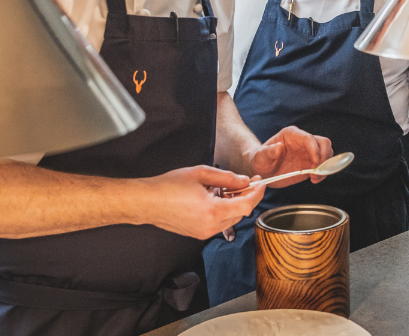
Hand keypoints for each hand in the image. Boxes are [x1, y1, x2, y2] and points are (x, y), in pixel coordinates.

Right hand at [140, 166, 266, 239]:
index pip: (246, 205)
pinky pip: (219, 223)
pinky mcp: (198, 234)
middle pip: (240, 213)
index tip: (261, 182)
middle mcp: (210, 226)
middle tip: (246, 181)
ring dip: (234, 204)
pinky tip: (215, 198)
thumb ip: (227, 178)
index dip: (257, 193)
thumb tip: (244, 180)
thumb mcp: (201, 174)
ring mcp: (204, 233)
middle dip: (246, 197)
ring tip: (226, 188)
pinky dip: (223, 211)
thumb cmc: (169, 186)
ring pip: (230, 219)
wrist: (147, 202)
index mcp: (213, 211)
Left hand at [247, 126, 333, 186]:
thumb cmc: (260, 159)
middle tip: (317, 170)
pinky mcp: (311, 163)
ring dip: (326, 166)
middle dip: (324, 156)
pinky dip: (323, 173)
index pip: (309, 138)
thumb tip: (278, 147)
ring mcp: (309, 152)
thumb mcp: (260, 156)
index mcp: (292, 135)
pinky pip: (323, 166)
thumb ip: (268, 151)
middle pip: (323, 143)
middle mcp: (303, 141)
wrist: (262, 170)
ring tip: (314, 177)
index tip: (315, 161)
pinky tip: (314, 179)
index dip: (315, 148)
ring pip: (327, 153)